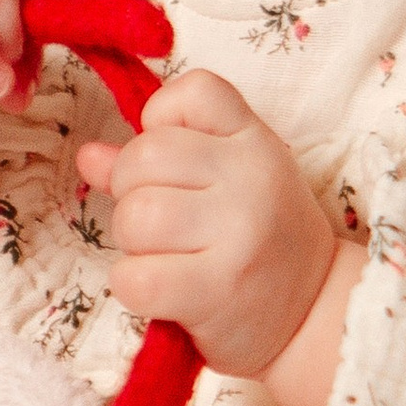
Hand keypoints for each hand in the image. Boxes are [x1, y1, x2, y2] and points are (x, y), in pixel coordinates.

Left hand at [75, 70, 348, 387]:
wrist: (316, 314)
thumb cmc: (262, 241)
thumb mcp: (229, 183)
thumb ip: (162, 161)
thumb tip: (89, 155)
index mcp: (256, 141)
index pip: (194, 90)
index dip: (161, 121)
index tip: (175, 161)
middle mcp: (252, 178)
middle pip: (143, 157)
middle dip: (134, 192)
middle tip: (165, 225)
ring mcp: (240, 234)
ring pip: (136, 216)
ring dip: (134, 244)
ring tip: (165, 257)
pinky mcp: (219, 289)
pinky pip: (136, 277)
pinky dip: (133, 287)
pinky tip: (161, 291)